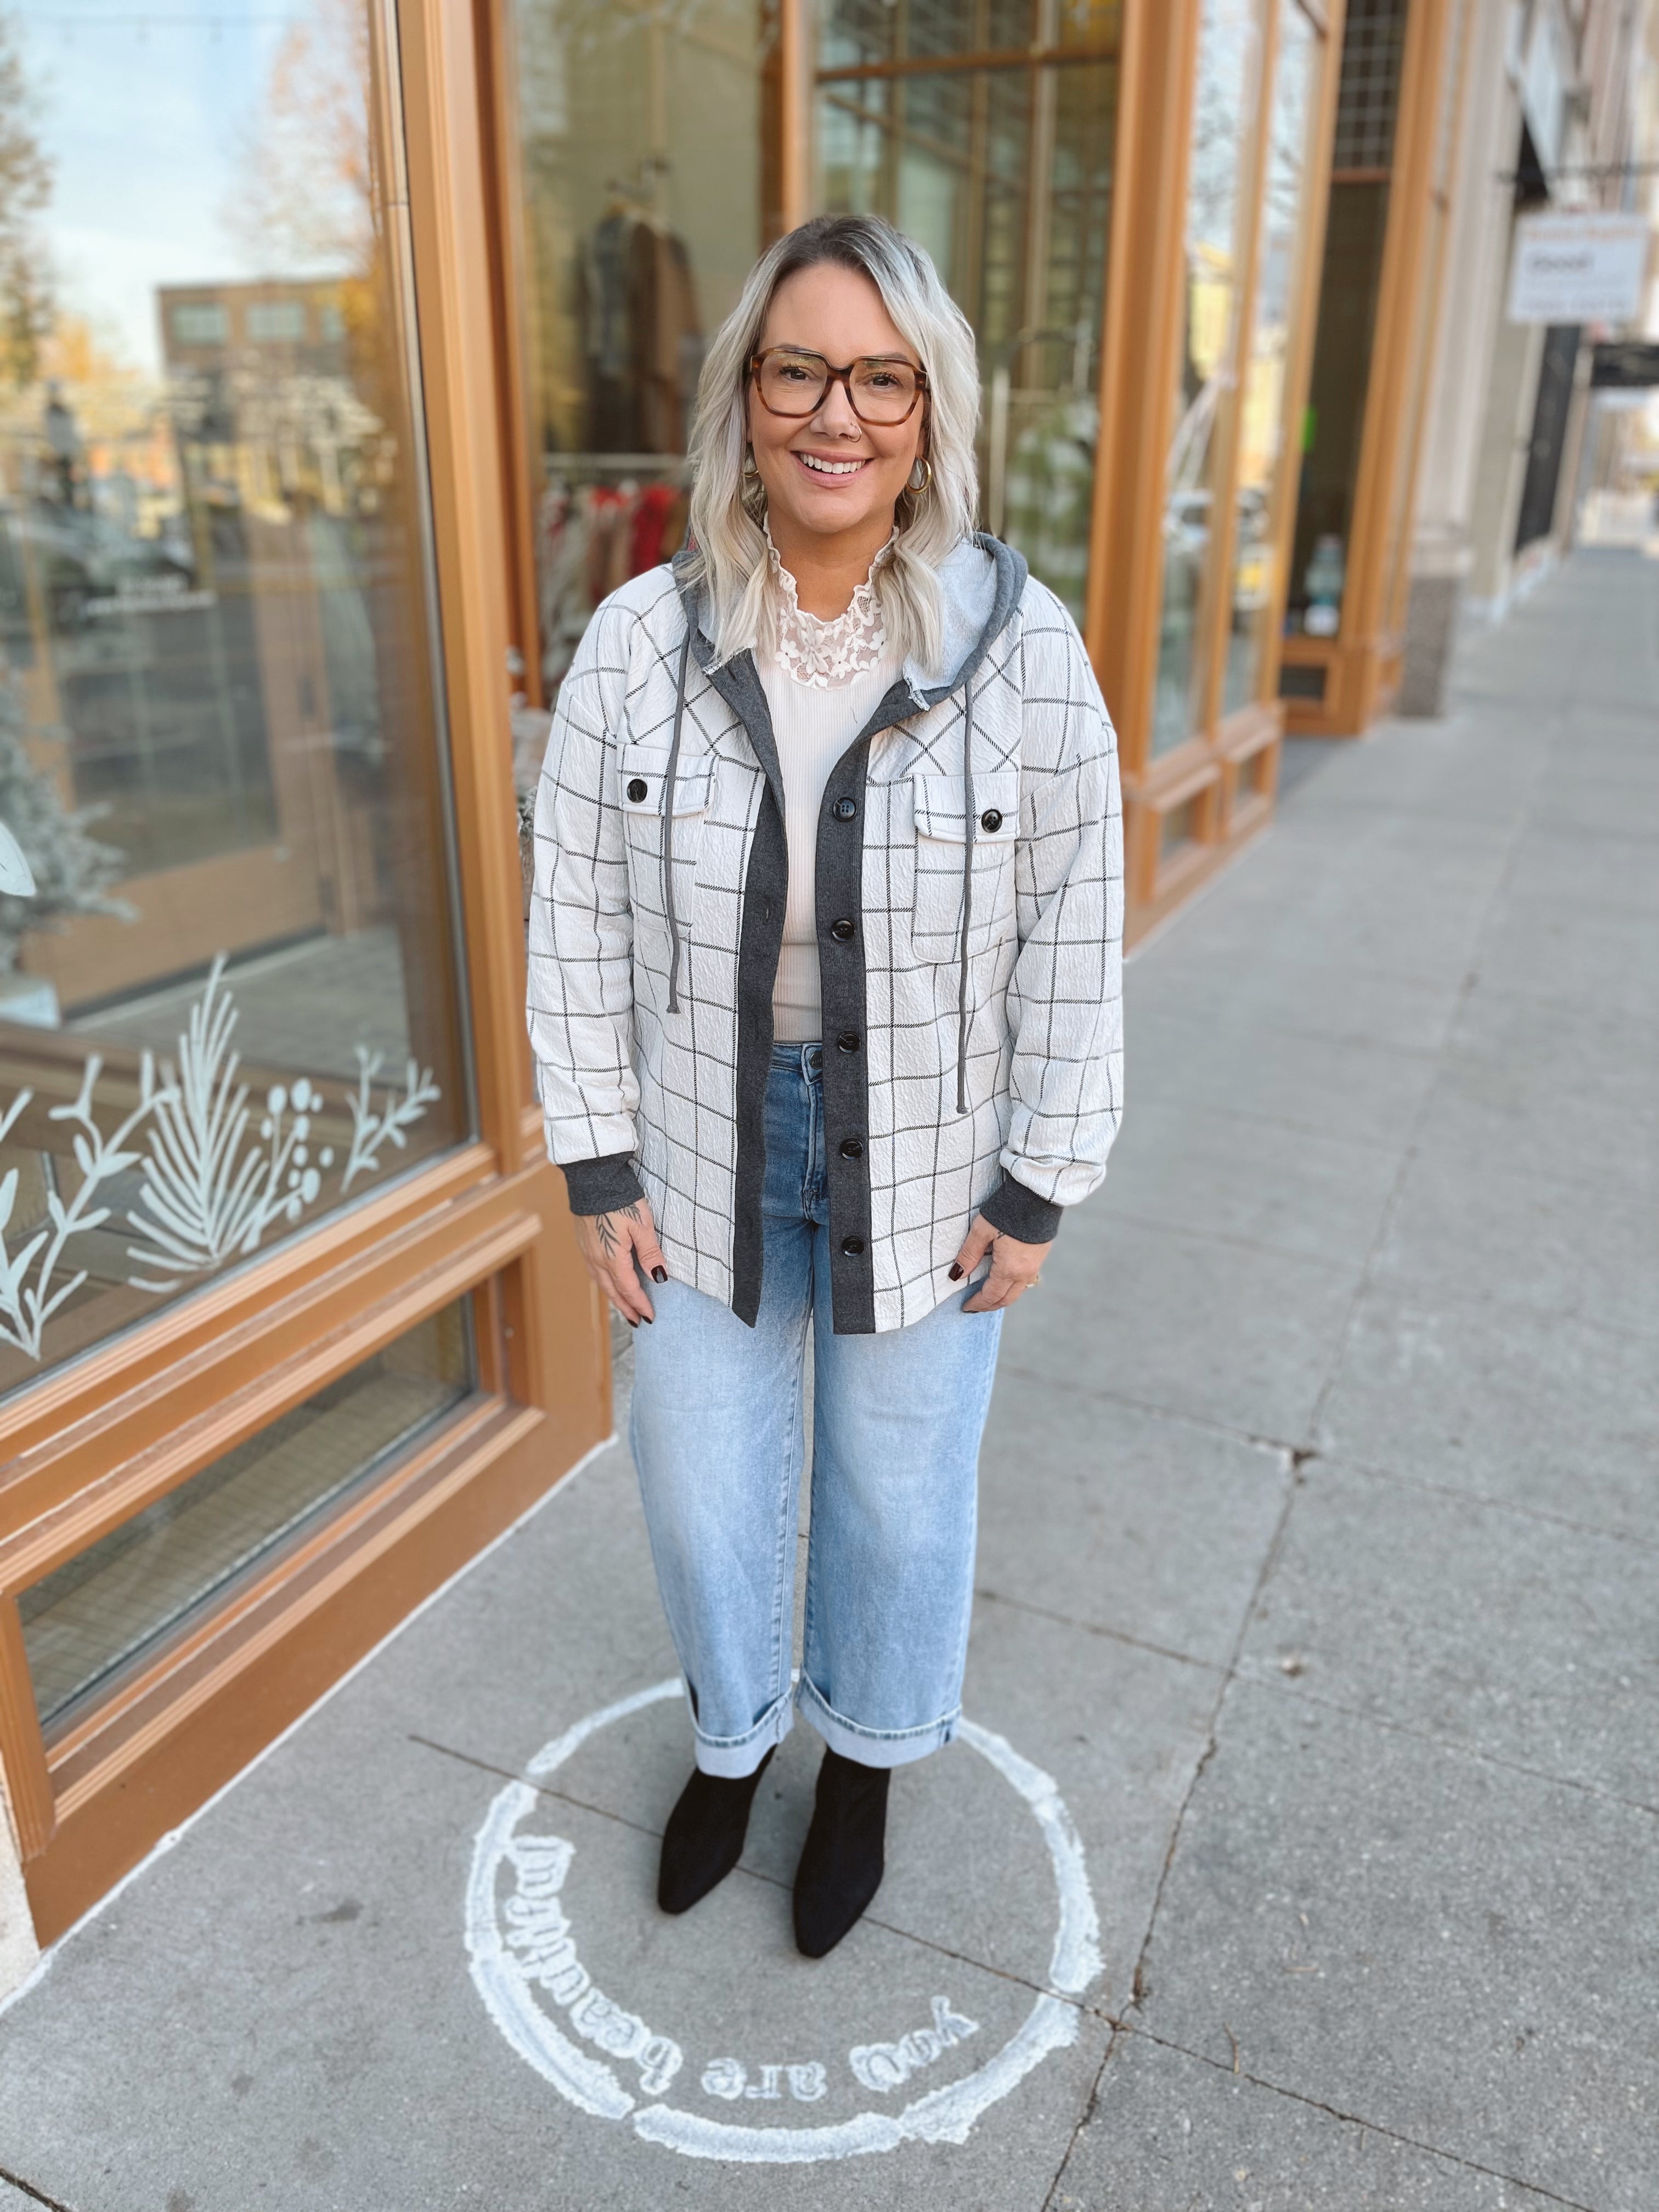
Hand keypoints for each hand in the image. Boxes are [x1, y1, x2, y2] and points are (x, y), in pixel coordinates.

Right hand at [573, 1198, 667, 1326]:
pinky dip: (605, 1283)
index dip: (640, 1304)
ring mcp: (588, 1251)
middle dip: (626, 1308)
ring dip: (614, 1297)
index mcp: (613, 1258)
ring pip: (602, 1283)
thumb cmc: (620, 1199)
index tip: (650, 1317)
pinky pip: (595, 1271)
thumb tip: (660, 1278)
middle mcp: (597, 1259)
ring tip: (625, 1308)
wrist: (592, 1179)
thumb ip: (650, 1254)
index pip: (629, 1289)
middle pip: (613, 1291)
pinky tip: (610, 1282)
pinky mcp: (584, 1242)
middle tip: (637, 1322)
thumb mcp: (642, 1226)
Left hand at [949, 1214, 1052, 1312]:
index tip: (966, 1307)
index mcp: (1009, 1269)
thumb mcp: (981, 1231)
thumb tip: (957, 1275)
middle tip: (976, 1306)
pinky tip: (1006, 1279)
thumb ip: (969, 1255)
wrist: (1038, 1196)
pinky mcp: (1041, 1255)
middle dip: (990, 1305)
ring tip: (989, 1295)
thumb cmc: (1007, 1211)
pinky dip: (1013, 1286)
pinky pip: (1026, 1280)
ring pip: (1018, 1291)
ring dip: (1003, 1297)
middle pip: (1006, 1299)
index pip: (991, 1295)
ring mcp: (1035, 1265)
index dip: (978, 1304)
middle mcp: (1024, 1272)